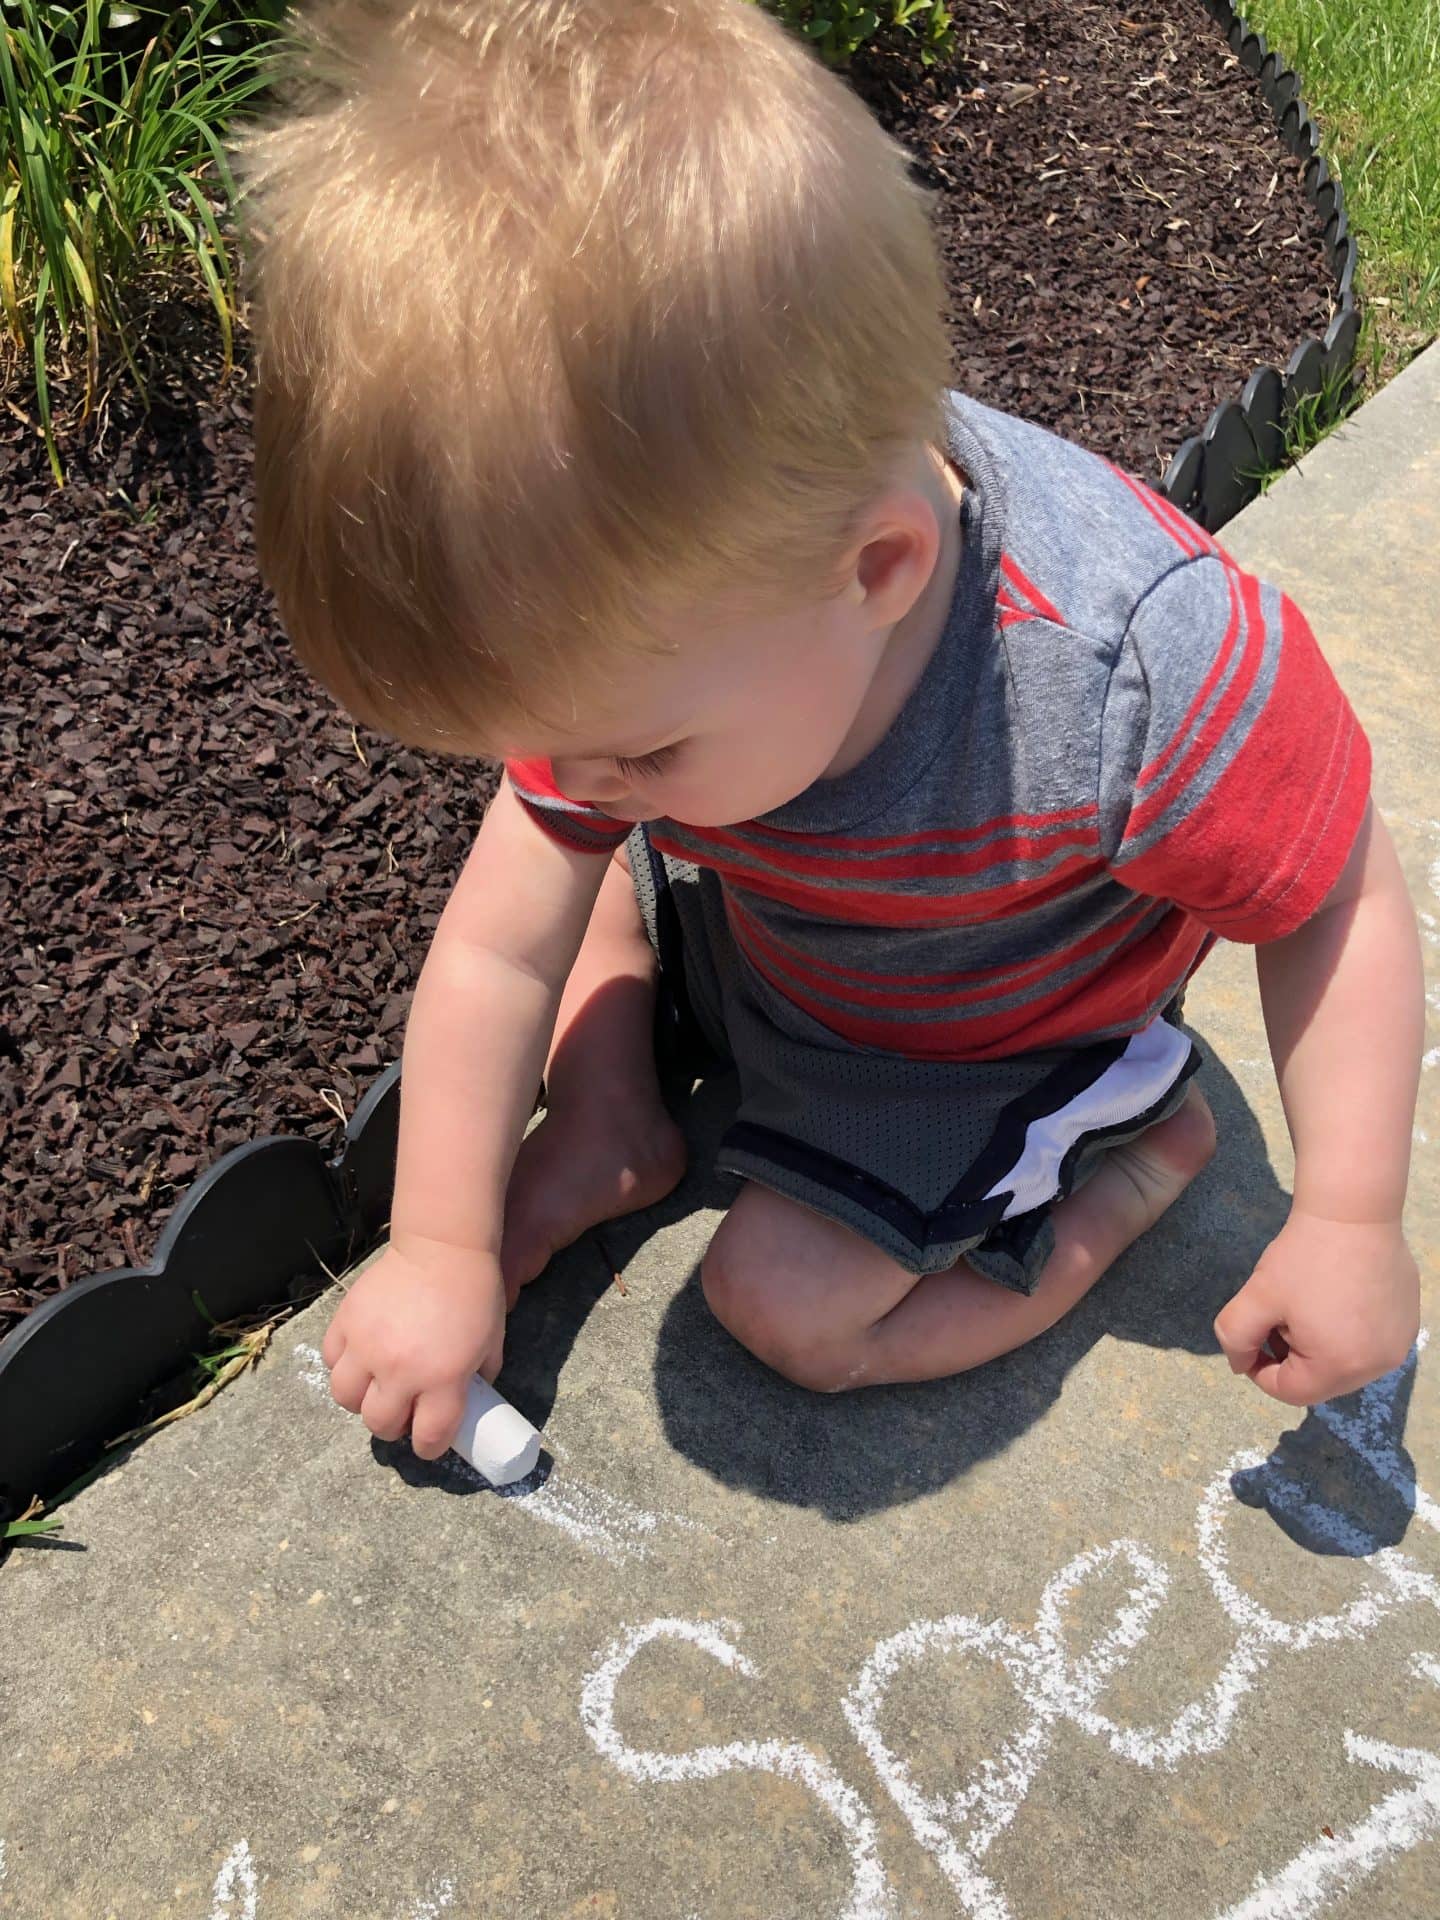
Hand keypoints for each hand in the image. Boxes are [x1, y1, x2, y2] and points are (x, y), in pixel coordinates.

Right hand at [321, 1233, 505, 1459]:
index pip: (428, 1437)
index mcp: (442, 1379)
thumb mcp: (492, 1344)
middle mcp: (400, 1370)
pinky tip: (361, 1356)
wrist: (442, 1247)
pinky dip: (344, 1365)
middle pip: (381, 1425)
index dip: (429, 1447)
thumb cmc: (475, 1294)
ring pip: (346, 1399)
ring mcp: (367, 1346)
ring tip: (377, 1385)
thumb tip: (466, 1400)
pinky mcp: (346, 1323)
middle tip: (402, 1410)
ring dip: (362, 1399)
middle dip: (393, 1426)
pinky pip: (332, 1361)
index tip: (428, 1441)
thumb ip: (478, 1378)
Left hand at [1213, 1209, 1419, 1406]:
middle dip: (1291, 1358)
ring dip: (1318, 1347)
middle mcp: (1378, 1365)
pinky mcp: (1408, 1324)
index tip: (1250, 1342)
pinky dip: (1345, 1333)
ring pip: (1345, 1365)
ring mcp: (1399, 1345)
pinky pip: (1369, 1344)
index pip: (1291, 1391)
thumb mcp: (1256, 1297)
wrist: (1353, 1211)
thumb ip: (1236, 1339)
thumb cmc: (1303, 1256)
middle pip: (1321, 1382)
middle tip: (1278, 1319)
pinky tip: (1334, 1297)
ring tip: (1307, 1306)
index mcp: (1339, 1365)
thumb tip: (1241, 1365)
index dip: (1261, 1371)